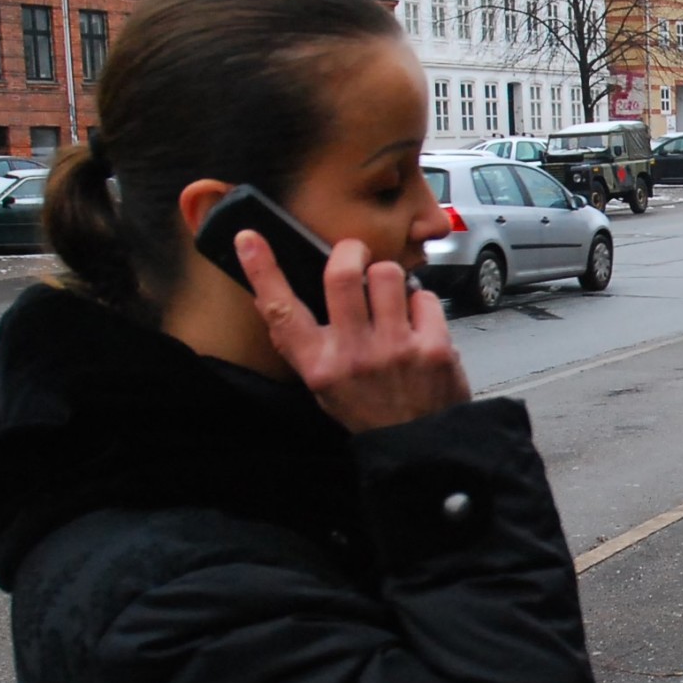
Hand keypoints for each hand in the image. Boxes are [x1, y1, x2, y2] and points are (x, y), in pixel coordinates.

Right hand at [237, 231, 470, 432]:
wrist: (420, 444)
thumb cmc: (368, 407)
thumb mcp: (323, 385)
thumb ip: (300, 343)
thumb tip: (268, 296)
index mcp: (318, 366)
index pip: (282, 311)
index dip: (262, 271)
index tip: (249, 238)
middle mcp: (353, 355)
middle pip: (341, 274)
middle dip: (350, 251)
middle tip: (356, 255)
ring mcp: (395, 350)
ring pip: (387, 274)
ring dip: (389, 277)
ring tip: (392, 299)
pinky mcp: (433, 347)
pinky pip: (423, 295)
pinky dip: (421, 303)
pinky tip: (419, 324)